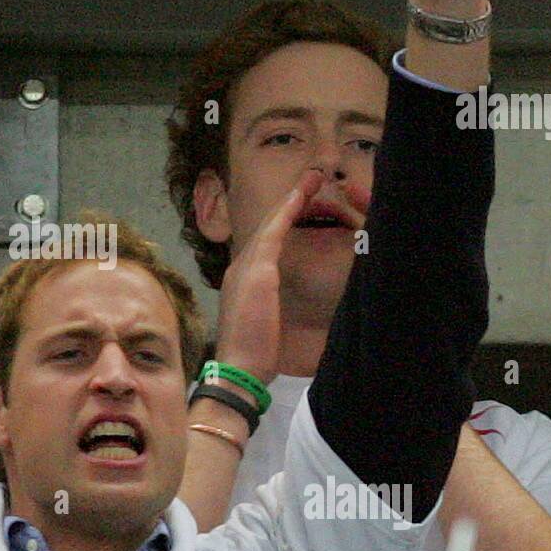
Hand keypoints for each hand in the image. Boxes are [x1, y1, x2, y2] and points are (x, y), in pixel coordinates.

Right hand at [212, 170, 325, 383]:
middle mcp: (239, 268)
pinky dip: (288, 212)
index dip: (283, 221)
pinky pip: (274, 232)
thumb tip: (283, 313)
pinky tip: (301, 196)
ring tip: (311, 179)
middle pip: (267, 226)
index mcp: (243, 281)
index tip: (299, 205)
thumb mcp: (264, 329)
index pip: (265, 243)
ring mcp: (245, 267)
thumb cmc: (254, 359)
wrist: (239, 371)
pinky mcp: (257, 271)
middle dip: (288, 202)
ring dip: (291, 199)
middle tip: (310, 179)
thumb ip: (271, 312)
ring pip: (271, 223)